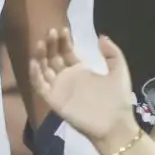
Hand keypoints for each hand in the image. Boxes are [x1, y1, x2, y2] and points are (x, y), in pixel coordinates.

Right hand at [30, 29, 137, 153]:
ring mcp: (59, 89)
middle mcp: (67, 78)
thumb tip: (101, 36)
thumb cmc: (118, 99)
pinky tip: (35, 62)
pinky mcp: (53, 100)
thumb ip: (112, 53)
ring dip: (41, 56)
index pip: (67, 51)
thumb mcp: (119, 71)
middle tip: (51, 31)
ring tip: (42, 43)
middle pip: (53, 57)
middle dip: (51, 44)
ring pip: (44, 69)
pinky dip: (34, 74)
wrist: (115, 125)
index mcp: (81, 70)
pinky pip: (39, 86)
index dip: (63, 40)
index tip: (63, 29)